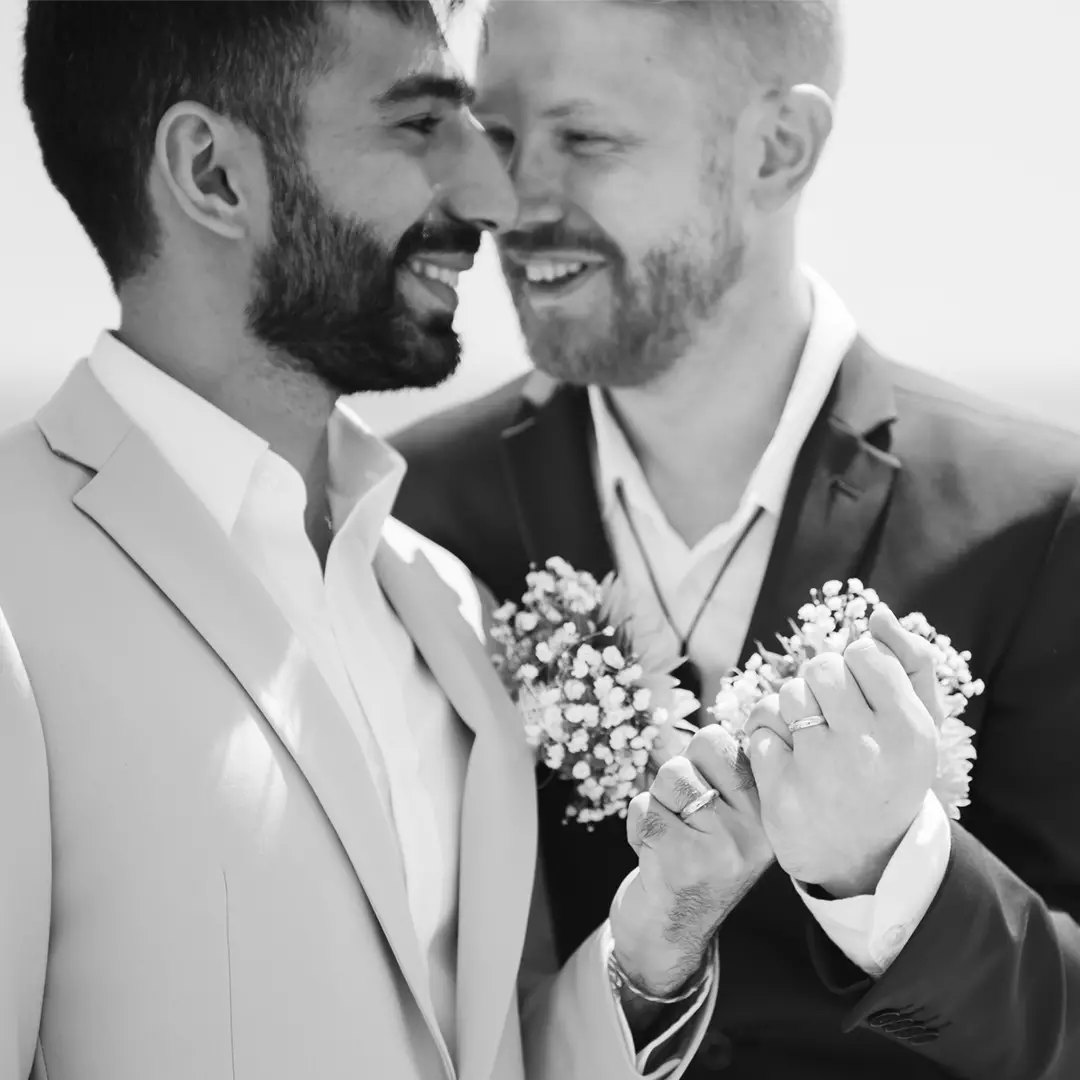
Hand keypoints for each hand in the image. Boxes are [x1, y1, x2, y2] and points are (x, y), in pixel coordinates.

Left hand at [610, 725, 772, 996]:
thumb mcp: (728, 821)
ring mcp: (723, 847)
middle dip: (680, 774)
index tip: (707, 781)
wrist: (668, 938)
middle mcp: (758, 830)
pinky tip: (654, 856)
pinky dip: (638, 826)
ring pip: (671, 776)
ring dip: (657, 802)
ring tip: (671, 837)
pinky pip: (645, 807)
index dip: (707, 750)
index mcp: (772, 814)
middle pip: (703, 745)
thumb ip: (728, 775)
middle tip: (687, 818)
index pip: (736, 738)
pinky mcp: (682, 861)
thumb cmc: (693, 862)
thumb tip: (712, 724)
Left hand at [745, 606, 938, 898]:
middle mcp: (866, 748)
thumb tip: (880, 615)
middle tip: (831, 715)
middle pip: (820, 668)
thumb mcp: (920, 724)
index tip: (860, 693)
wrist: (865, 857)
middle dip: (820, 684)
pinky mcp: (781, 793)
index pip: (864, 653)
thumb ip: (910, 663)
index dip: (855, 666)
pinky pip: (759, 731)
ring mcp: (820, 772)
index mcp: (908, 729)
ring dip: (791, 710)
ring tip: (811, 738)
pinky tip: (789, 762)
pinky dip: (768, 741)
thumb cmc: (892, 773)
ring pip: (785, 696)